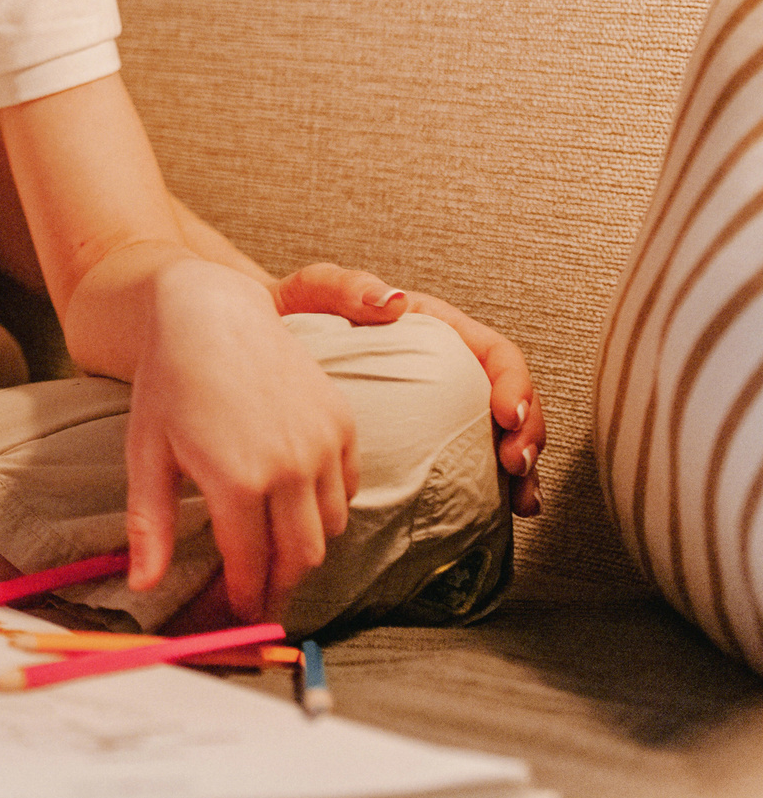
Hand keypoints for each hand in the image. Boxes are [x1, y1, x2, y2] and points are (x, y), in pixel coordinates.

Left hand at [126, 261, 358, 622]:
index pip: (251, 567)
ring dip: (305, 546)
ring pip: (332, 529)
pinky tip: (294, 500)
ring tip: (274, 546)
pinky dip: (328, 505)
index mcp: (238, 481)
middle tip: (258, 590)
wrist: (210, 311)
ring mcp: (323, 443)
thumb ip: (150, 526)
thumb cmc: (168, 381)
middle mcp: (290, 467)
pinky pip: (348, 488)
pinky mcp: (344, 422)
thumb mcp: (147, 454)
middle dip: (279, 583)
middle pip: (301, 558)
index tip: (236, 610)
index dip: (243, 597)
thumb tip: (143, 586)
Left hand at [272, 263, 541, 516]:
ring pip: (503, 435)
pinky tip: (503, 511)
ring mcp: (442, 404)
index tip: (507, 415)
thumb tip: (392, 301)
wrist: (269, 340)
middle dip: (527, 434)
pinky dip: (495, 486)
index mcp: (436, 330)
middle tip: (515, 466)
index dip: (514, 383)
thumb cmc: (295, 310)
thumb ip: (346, 286)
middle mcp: (449, 367)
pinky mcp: (427, 436)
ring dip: (522, 468)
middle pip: (513, 399)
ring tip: (521, 500)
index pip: (496, 353)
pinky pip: (471, 462)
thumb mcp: (315, 289)